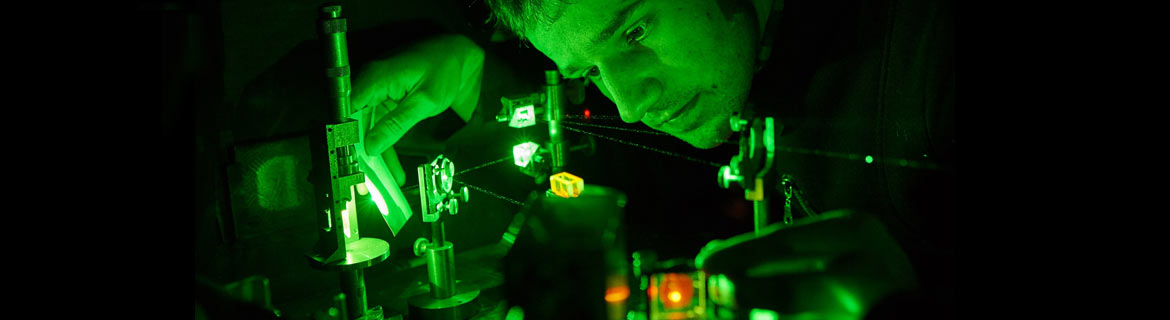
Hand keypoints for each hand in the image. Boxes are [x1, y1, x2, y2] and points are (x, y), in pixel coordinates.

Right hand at [350, 34, 483, 184]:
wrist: (461, 56)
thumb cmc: (445, 69)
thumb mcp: (425, 101)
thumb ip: (396, 123)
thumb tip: (371, 146)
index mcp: (375, 79)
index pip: (346, 113)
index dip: (345, 140)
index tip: (350, 165)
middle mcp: (371, 85)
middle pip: (356, 125)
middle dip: (360, 155)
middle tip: (365, 184)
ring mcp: (378, 93)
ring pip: (368, 129)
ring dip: (375, 156)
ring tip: (381, 184)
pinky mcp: (387, 101)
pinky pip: (380, 126)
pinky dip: (385, 146)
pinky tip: (392, 169)